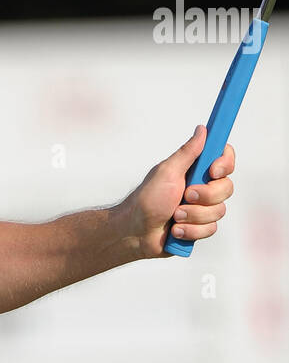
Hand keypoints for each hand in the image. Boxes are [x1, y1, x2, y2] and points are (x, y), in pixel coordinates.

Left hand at [120, 124, 234, 259]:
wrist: (136, 233)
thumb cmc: (147, 200)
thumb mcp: (167, 172)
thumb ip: (188, 152)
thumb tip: (202, 129)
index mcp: (194, 170)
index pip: (224, 159)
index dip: (224, 164)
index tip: (212, 171)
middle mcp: (202, 187)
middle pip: (226, 187)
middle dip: (205, 196)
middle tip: (185, 196)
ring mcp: (202, 208)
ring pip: (219, 211)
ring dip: (193, 216)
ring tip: (174, 216)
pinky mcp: (200, 226)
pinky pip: (211, 228)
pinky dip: (191, 230)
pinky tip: (176, 230)